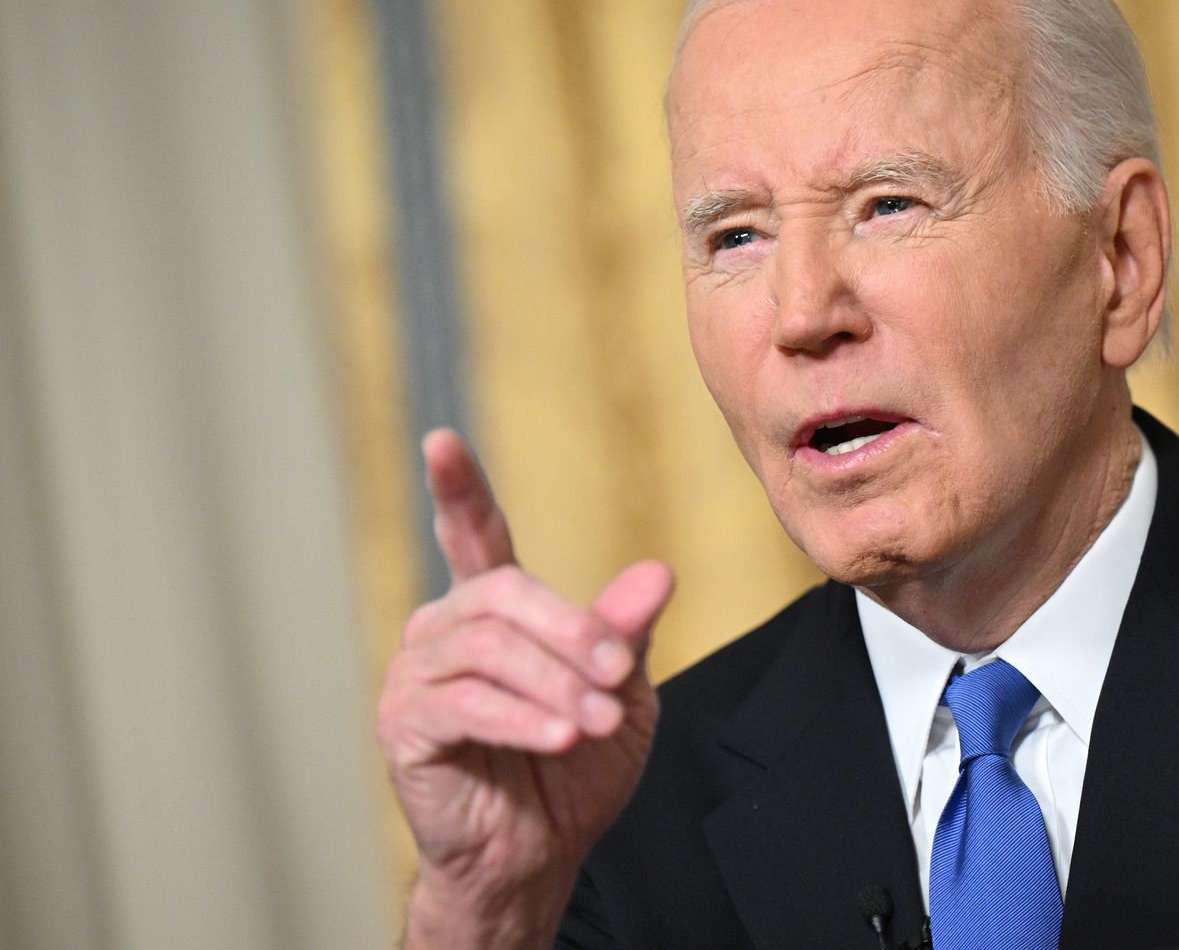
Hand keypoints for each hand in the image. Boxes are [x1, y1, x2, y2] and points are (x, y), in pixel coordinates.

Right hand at [376, 430, 672, 947]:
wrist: (540, 853)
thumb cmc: (574, 770)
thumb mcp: (621, 693)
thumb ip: (627, 633)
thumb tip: (656, 573)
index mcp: (495, 610)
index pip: (472, 534)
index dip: (458, 489)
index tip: (441, 443)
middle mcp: (446, 630)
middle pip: (506, 594)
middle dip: (572, 633)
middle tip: (619, 676)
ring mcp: (417, 676)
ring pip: (491, 649)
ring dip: (556, 685)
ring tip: (595, 722)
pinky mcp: (406, 725)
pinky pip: (466, 704)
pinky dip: (523, 719)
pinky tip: (560, 738)